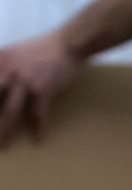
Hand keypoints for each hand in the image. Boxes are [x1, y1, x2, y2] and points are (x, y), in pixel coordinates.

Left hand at [0, 31, 82, 147]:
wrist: (68, 43)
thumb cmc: (42, 47)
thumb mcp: (13, 52)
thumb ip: (2, 67)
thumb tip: (1, 83)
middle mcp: (8, 72)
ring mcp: (25, 82)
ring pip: (10, 112)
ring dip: (5, 131)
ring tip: (3, 146)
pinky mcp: (44, 90)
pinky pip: (39, 114)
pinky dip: (40, 128)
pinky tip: (40, 139)